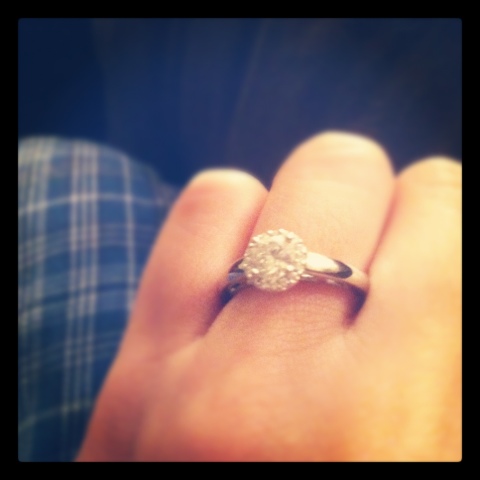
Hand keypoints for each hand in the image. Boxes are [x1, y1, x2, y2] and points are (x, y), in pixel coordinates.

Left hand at [76, 132, 460, 460]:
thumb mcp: (437, 444)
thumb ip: (442, 355)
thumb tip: (435, 263)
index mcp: (386, 425)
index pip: (439, 212)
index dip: (443, 205)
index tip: (437, 230)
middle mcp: (272, 392)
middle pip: (335, 175)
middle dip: (372, 196)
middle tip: (380, 245)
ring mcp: (180, 378)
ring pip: (244, 189)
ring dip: (292, 208)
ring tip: (311, 263)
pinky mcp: (127, 375)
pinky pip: (179, 230)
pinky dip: (224, 223)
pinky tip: (245, 268)